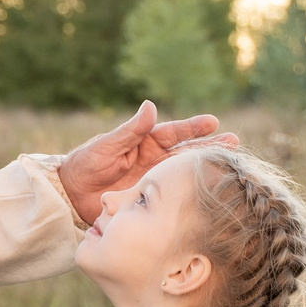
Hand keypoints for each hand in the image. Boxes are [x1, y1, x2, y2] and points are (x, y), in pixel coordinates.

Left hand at [55, 101, 237, 222]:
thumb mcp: (106, 146)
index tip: (213, 122)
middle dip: (210, 146)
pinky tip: (210, 193)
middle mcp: (154, 160)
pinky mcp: (152, 200)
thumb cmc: (85, 165)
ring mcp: (154, 180)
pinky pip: (174, 195)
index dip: (192, 128)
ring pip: (185, 172)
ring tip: (231, 164)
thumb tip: (151, 105)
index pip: (173, 132)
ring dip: (206, 168)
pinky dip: (191, 193)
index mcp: (144, 143)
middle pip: (186, 152)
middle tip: (235, 142)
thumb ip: (129, 130)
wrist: (71, 195)